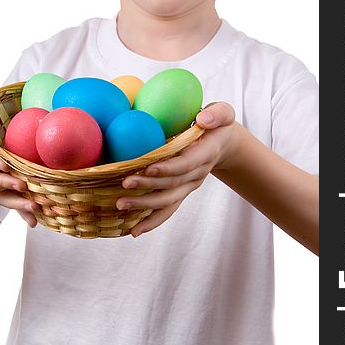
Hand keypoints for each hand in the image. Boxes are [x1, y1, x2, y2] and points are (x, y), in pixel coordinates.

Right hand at [0, 87, 37, 226]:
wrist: (16, 113)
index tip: (5, 163)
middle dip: (5, 188)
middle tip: (23, 186)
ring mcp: (6, 177)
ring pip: (5, 197)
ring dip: (18, 205)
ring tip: (35, 207)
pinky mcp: (22, 182)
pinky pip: (22, 202)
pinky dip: (27, 213)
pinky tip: (38, 220)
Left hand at [117, 102, 234, 236]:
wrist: (221, 144)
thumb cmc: (217, 124)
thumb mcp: (224, 113)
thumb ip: (217, 114)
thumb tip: (203, 119)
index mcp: (205, 153)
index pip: (186, 164)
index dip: (169, 168)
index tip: (148, 167)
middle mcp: (197, 174)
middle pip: (172, 184)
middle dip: (148, 186)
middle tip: (124, 184)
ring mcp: (189, 186)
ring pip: (167, 200)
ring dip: (144, 206)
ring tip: (121, 206)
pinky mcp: (181, 192)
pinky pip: (166, 210)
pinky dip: (151, 221)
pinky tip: (133, 230)